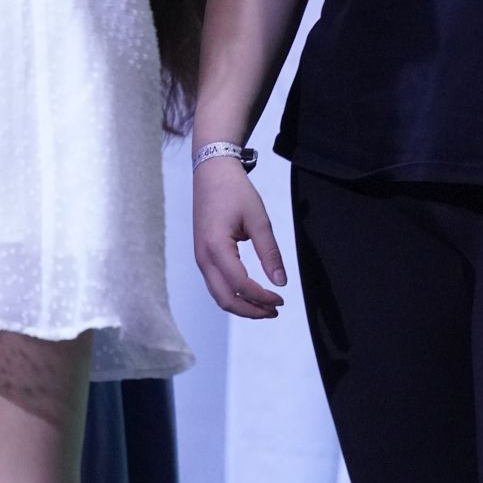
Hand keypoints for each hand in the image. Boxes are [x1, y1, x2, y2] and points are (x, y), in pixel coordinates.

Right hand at [193, 156, 285, 317]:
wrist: (211, 172)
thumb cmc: (234, 191)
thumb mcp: (258, 219)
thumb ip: (269, 252)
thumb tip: (281, 282)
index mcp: (216, 246)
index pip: (240, 284)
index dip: (262, 297)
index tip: (281, 299)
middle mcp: (203, 256)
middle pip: (225, 298)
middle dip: (251, 310)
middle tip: (275, 310)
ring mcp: (200, 257)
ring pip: (218, 294)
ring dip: (242, 305)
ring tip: (265, 306)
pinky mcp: (202, 254)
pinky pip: (215, 284)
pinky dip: (233, 294)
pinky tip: (250, 293)